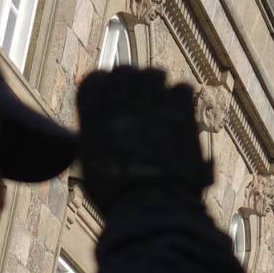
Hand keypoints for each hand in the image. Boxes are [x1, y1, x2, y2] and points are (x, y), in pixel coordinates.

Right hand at [72, 67, 212, 214]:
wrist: (151, 201)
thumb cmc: (115, 191)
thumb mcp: (90, 163)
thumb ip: (96, 138)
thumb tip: (101, 137)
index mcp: (92, 103)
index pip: (95, 80)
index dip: (104, 94)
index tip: (110, 107)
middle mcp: (121, 90)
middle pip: (125, 71)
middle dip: (131, 87)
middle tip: (137, 107)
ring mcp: (153, 93)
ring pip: (155, 75)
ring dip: (156, 90)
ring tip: (159, 112)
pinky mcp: (182, 105)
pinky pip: (182, 88)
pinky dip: (181, 101)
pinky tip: (180, 120)